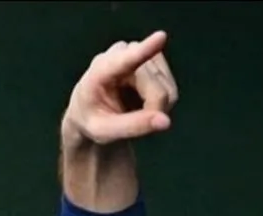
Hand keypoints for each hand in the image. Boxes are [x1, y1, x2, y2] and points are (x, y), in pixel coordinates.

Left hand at [63, 31, 178, 145]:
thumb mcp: (104, 131)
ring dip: (156, 107)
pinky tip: (143, 102)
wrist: (91, 111)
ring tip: (133, 111)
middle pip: (156, 89)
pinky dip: (161, 102)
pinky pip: (171, 88)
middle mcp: (121, 53)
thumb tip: (165, 122)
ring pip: (167, 88)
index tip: (161, 37)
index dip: (145, 49)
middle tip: (133, 124)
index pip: (125, 60)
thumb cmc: (92, 120)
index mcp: (99, 70)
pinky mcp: (154, 59)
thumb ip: (133, 126)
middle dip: (152, 111)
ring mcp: (140, 53)